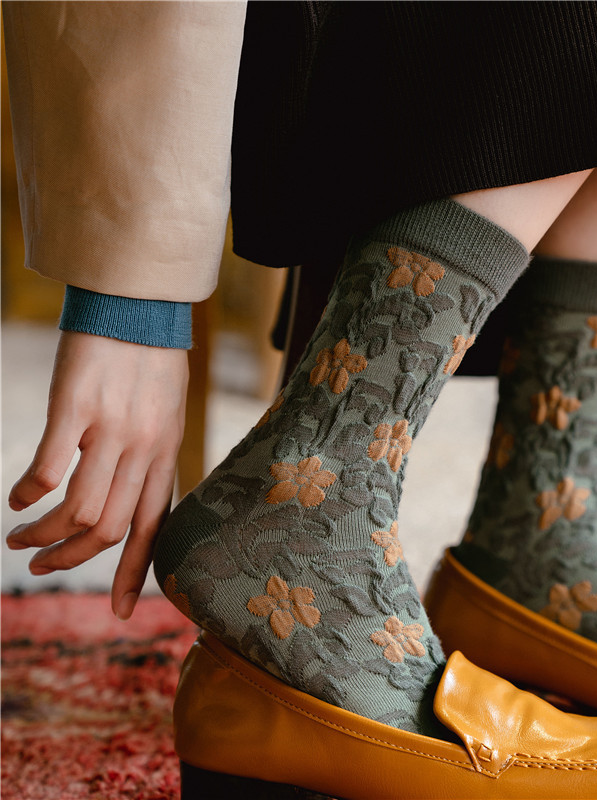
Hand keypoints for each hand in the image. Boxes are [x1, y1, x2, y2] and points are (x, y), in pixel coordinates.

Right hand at [6, 331, 188, 619]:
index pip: (155, 529)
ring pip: (78, 510)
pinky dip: (28, 493)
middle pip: (109, 530)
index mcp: (167, 456)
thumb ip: (150, 459)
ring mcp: (112, 430)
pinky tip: (18, 495)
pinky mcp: (77, 407)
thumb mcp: (166, 418)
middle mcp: (145, 450)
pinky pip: (49, 469)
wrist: (139, 308)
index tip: (120, 614)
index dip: (136, 575)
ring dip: (42, 533)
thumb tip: (130, 497)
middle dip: (71, 559)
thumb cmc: (150, 365)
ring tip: (18, 534)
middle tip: (38, 562)